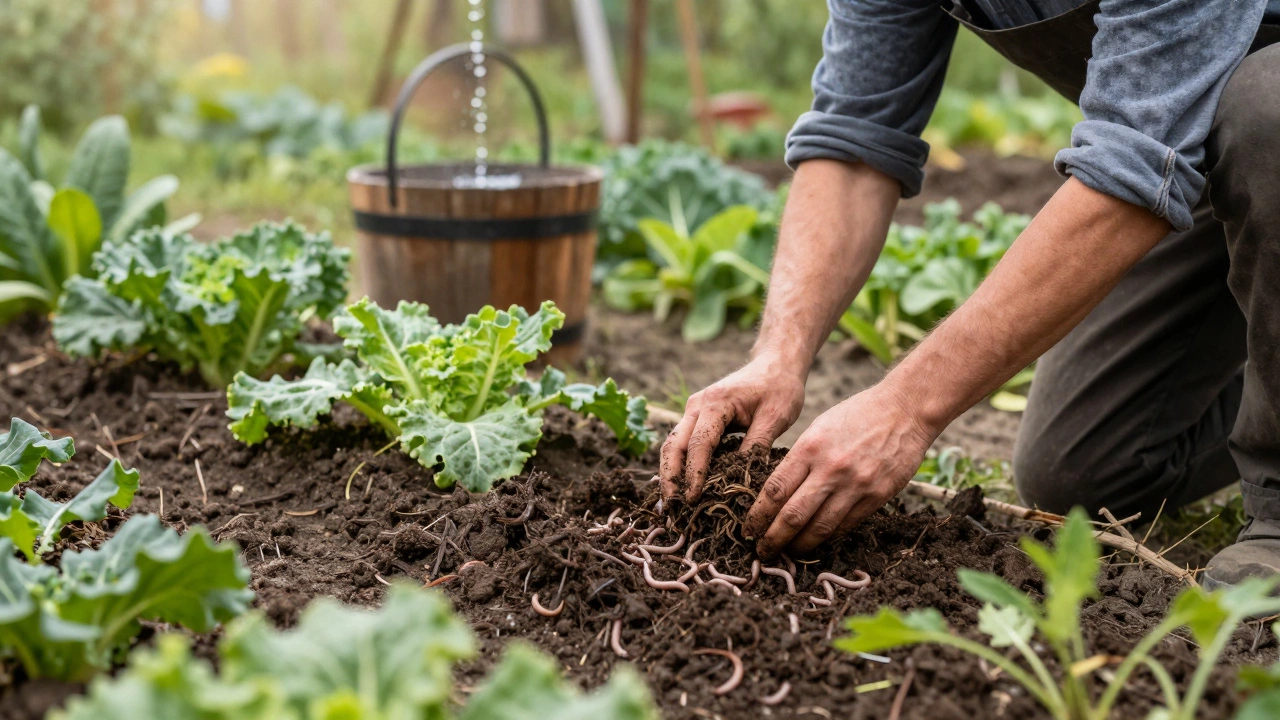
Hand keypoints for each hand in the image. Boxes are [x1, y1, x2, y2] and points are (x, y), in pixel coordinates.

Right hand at [659, 355, 805, 501]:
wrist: (776, 364)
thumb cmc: (779, 387)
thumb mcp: (775, 417)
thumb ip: (757, 445)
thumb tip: (742, 478)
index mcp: (716, 403)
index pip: (699, 444)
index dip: (695, 473)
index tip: (694, 499)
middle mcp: (697, 405)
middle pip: (673, 444)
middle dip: (670, 477)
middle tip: (672, 508)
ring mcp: (694, 410)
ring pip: (672, 444)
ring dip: (670, 473)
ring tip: (672, 503)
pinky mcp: (698, 418)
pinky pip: (682, 443)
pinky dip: (679, 465)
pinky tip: (681, 487)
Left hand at [741, 382, 937, 557]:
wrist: (904, 410)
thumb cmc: (857, 415)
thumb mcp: (819, 427)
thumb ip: (800, 458)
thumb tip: (777, 492)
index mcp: (810, 448)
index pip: (775, 490)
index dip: (757, 515)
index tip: (748, 528)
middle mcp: (830, 469)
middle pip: (792, 515)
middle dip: (773, 539)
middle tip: (762, 551)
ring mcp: (855, 485)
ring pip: (819, 528)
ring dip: (800, 545)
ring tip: (788, 553)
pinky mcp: (877, 496)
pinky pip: (846, 526)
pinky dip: (828, 538)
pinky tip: (817, 542)